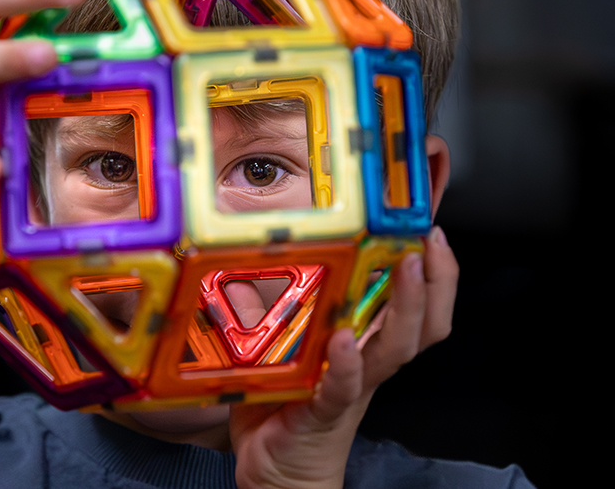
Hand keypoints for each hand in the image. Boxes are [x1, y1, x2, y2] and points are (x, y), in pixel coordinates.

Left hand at [230, 226, 458, 488]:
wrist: (277, 469)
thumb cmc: (284, 403)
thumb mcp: (286, 342)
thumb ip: (279, 303)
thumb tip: (263, 253)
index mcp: (364, 343)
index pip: (416, 306)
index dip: (435, 273)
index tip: (432, 234)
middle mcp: (366, 362)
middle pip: (420, 324)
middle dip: (434, 281)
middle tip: (428, 244)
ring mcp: (350, 387)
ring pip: (393, 349)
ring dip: (404, 308)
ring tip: (406, 271)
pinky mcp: (322, 411)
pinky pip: (342, 388)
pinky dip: (347, 365)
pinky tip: (347, 343)